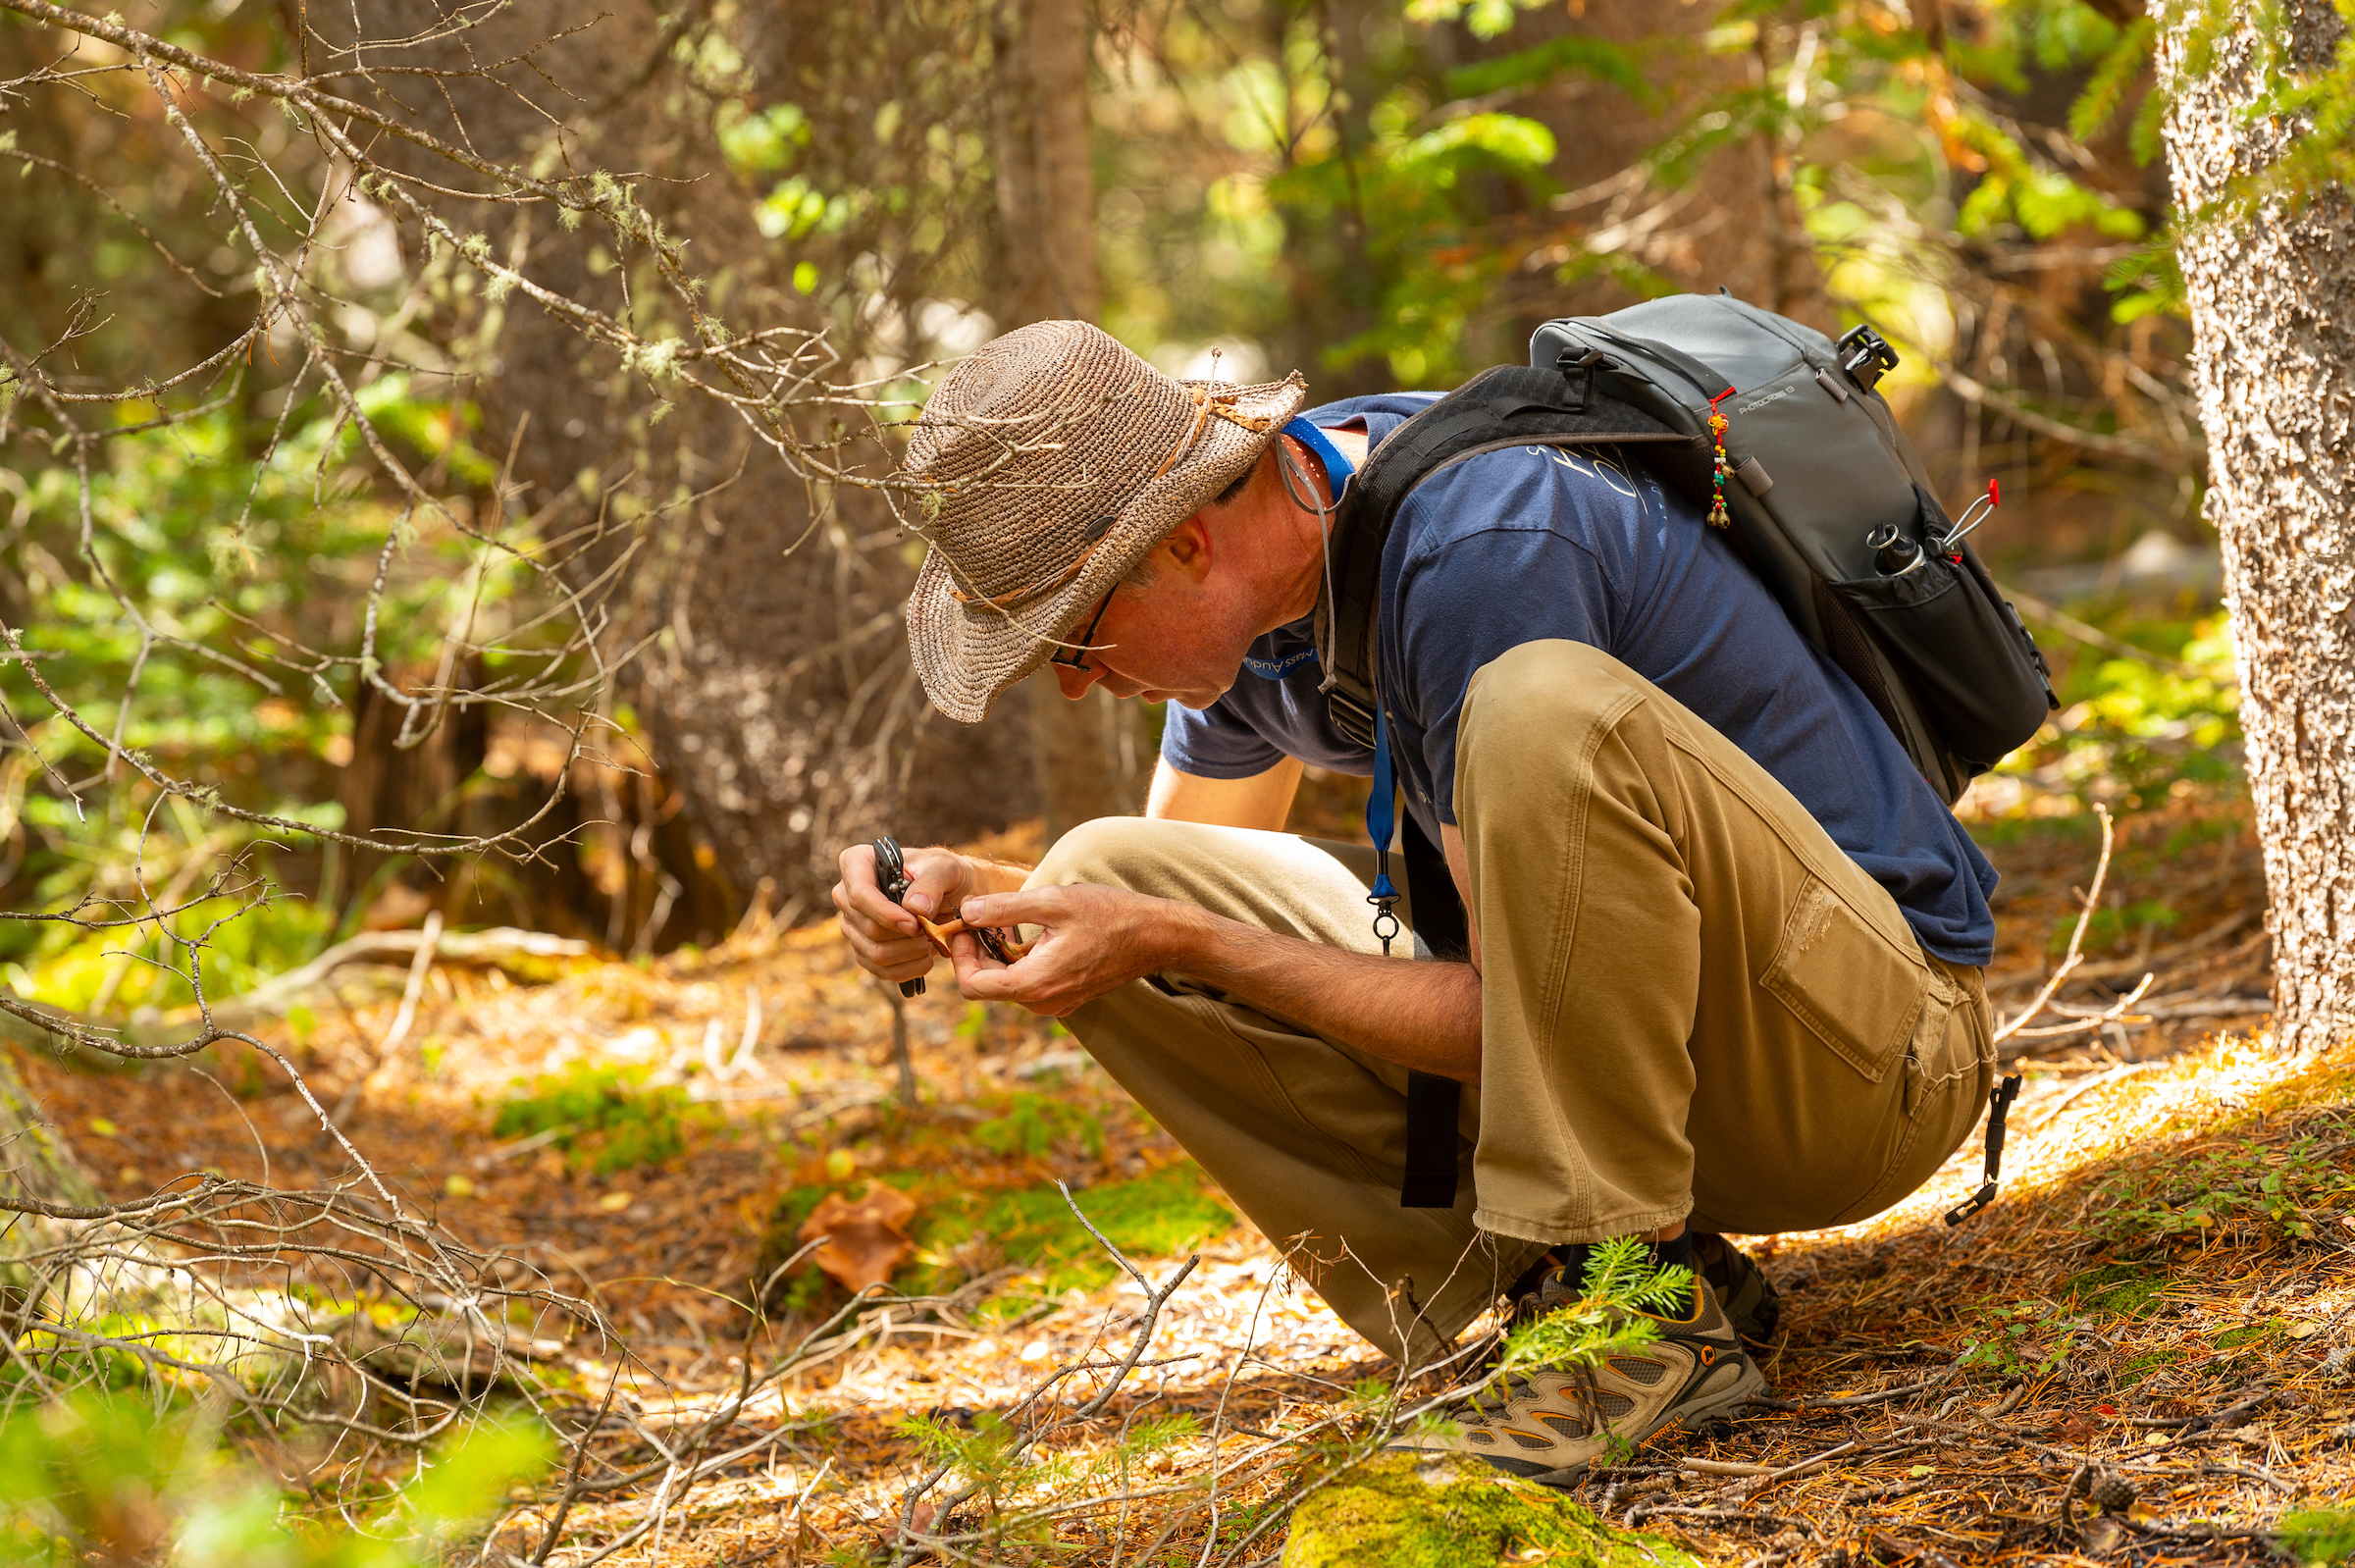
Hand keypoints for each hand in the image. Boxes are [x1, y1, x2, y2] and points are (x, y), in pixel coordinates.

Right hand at [832, 842, 984, 987]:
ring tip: (931, 943)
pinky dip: (907, 969)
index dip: (885, 914)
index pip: (859, 894)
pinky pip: (879, 969)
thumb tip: (913, 908)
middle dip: (904, 937)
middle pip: (867, 927)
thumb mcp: (945, 867)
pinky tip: (926, 960)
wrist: (951, 893)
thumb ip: (931, 883)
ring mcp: (853, 924)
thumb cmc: (943, 873)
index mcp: (858, 863)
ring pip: (873, 952)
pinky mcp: (863, 948)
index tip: (915, 924)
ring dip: (909, 953)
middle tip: (932, 932)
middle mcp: (847, 895)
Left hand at [946, 885, 1189, 1016]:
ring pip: (1007, 984)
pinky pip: (1028, 984)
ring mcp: (1055, 1004)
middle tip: (978, 918)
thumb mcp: (1052, 902)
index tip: (963, 926)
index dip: (958, 956)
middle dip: (975, 952)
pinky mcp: (1065, 997)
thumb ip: (1004, 908)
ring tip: (1004, 922)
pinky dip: (1018, 961)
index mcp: (1035, 984)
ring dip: (997, 955)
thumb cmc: (1108, 914)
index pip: (972, 986)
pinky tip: (1028, 934)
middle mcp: (1042, 1003)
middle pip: (987, 986)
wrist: (1155, 935)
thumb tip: (966, 911)